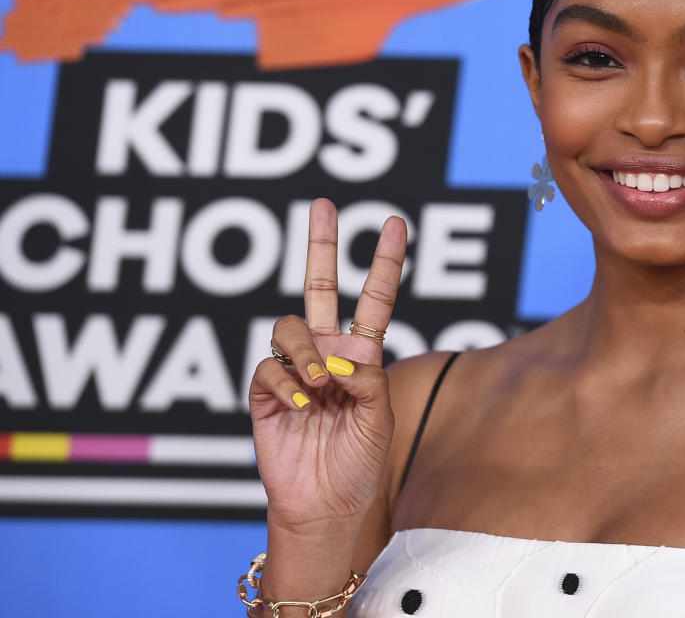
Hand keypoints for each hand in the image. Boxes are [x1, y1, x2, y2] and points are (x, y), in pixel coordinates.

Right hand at [250, 198, 404, 532]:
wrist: (326, 503)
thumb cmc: (359, 461)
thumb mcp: (380, 418)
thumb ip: (367, 381)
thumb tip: (337, 358)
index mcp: (361, 355)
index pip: (373, 300)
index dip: (384, 263)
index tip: (396, 224)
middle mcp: (326, 353)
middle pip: (319, 287)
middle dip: (322, 245)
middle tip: (325, 204)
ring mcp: (293, 369)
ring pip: (289, 325)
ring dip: (308, 349)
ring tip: (321, 383)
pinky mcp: (264, 392)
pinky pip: (269, 367)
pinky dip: (287, 382)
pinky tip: (301, 405)